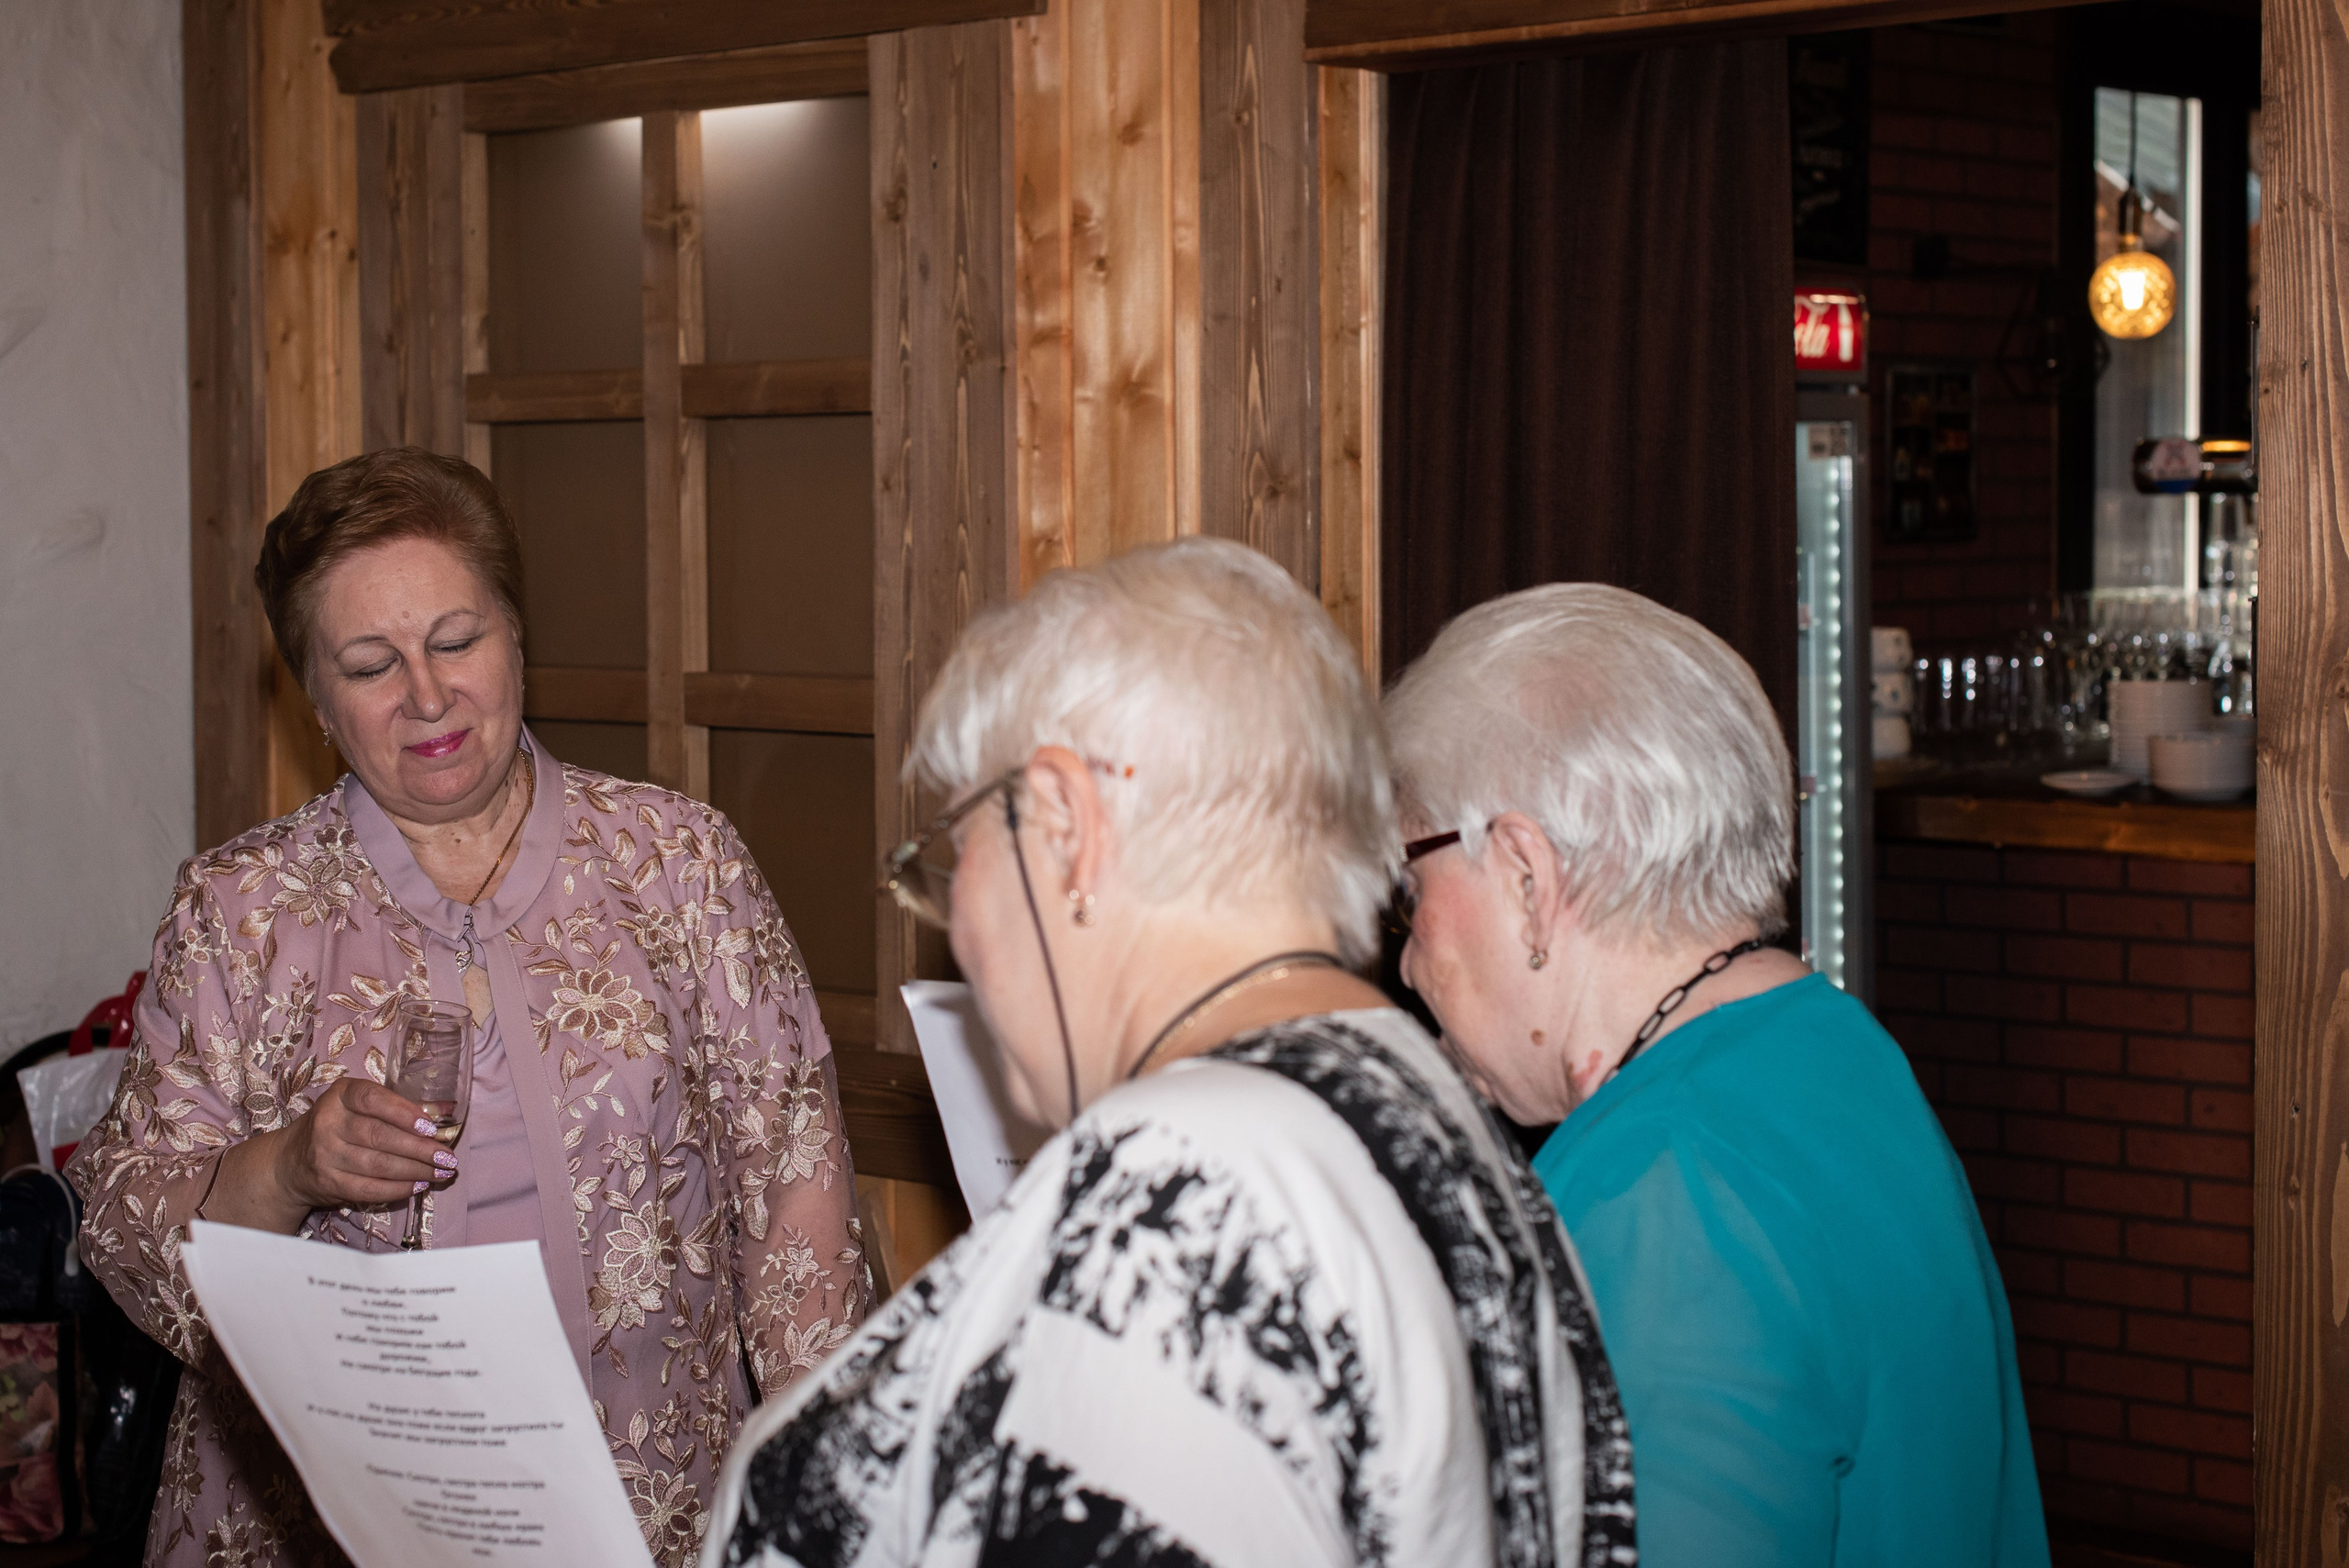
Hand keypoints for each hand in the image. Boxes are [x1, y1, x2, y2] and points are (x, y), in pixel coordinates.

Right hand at [201, 1079, 453, 1234]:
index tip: (431, 1127)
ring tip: (441, 1172)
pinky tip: (418, 1186)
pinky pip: (368, 1189)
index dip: (404, 1113)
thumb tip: (449, 1110)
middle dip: (420, 1149)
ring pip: (377, 1165)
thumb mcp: (361, 1107)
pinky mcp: (327, 1182)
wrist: (290, 1162)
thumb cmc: (339, 1126)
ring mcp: (324, 1154)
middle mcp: (327, 1122)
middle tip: (448, 1157)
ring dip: (415, 1171)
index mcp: (340, 1095)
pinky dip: (397, 1189)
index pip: (372, 1099)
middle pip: (379, 1136)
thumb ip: (402, 1106)